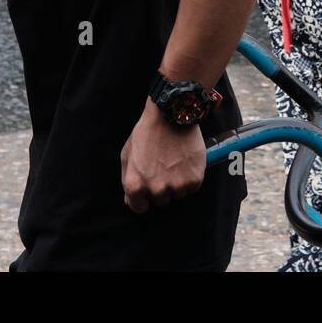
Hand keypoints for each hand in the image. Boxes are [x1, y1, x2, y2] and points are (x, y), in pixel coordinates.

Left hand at [120, 99, 205, 213]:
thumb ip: (127, 179)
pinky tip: (185, 161)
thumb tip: (130, 199)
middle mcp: (156, 189)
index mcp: (135, 185)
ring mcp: (176, 186)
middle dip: (161, 188)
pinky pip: (192, 188)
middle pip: (160, 201)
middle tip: (164, 167)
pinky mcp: (194, 180)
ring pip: (178, 195)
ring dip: (177, 183)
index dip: (143, 197)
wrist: (171, 115)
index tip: (149, 186)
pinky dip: (191, 177)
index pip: (139, 208)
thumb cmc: (147, 133)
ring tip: (175, 162)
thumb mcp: (127, 154)